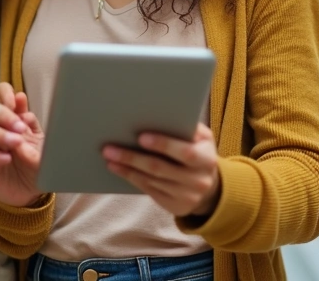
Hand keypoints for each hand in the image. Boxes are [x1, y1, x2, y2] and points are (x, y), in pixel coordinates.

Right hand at [0, 82, 44, 206]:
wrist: (29, 194)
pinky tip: (7, 159)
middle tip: (20, 127)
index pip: (2, 94)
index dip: (6, 93)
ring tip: (16, 143)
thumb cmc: (35, 166)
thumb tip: (24, 109)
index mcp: (13, 119)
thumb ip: (34, 128)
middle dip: (3, 114)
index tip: (16, 102)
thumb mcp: (43, 147)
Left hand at [102, 123, 220, 217]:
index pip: (185, 153)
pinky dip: (131, 178)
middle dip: (132, 157)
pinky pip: (149, 190)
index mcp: (207, 159)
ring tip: (108, 157)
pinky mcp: (175, 206)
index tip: (141, 137)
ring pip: (151, 181)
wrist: (209, 187)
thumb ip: (187, 126)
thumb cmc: (199, 151)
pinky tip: (117, 168)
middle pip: (160, 168)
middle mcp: (199, 181)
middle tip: (109, 148)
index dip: (163, 145)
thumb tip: (161, 113)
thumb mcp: (202, 138)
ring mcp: (187, 196)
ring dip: (127, 168)